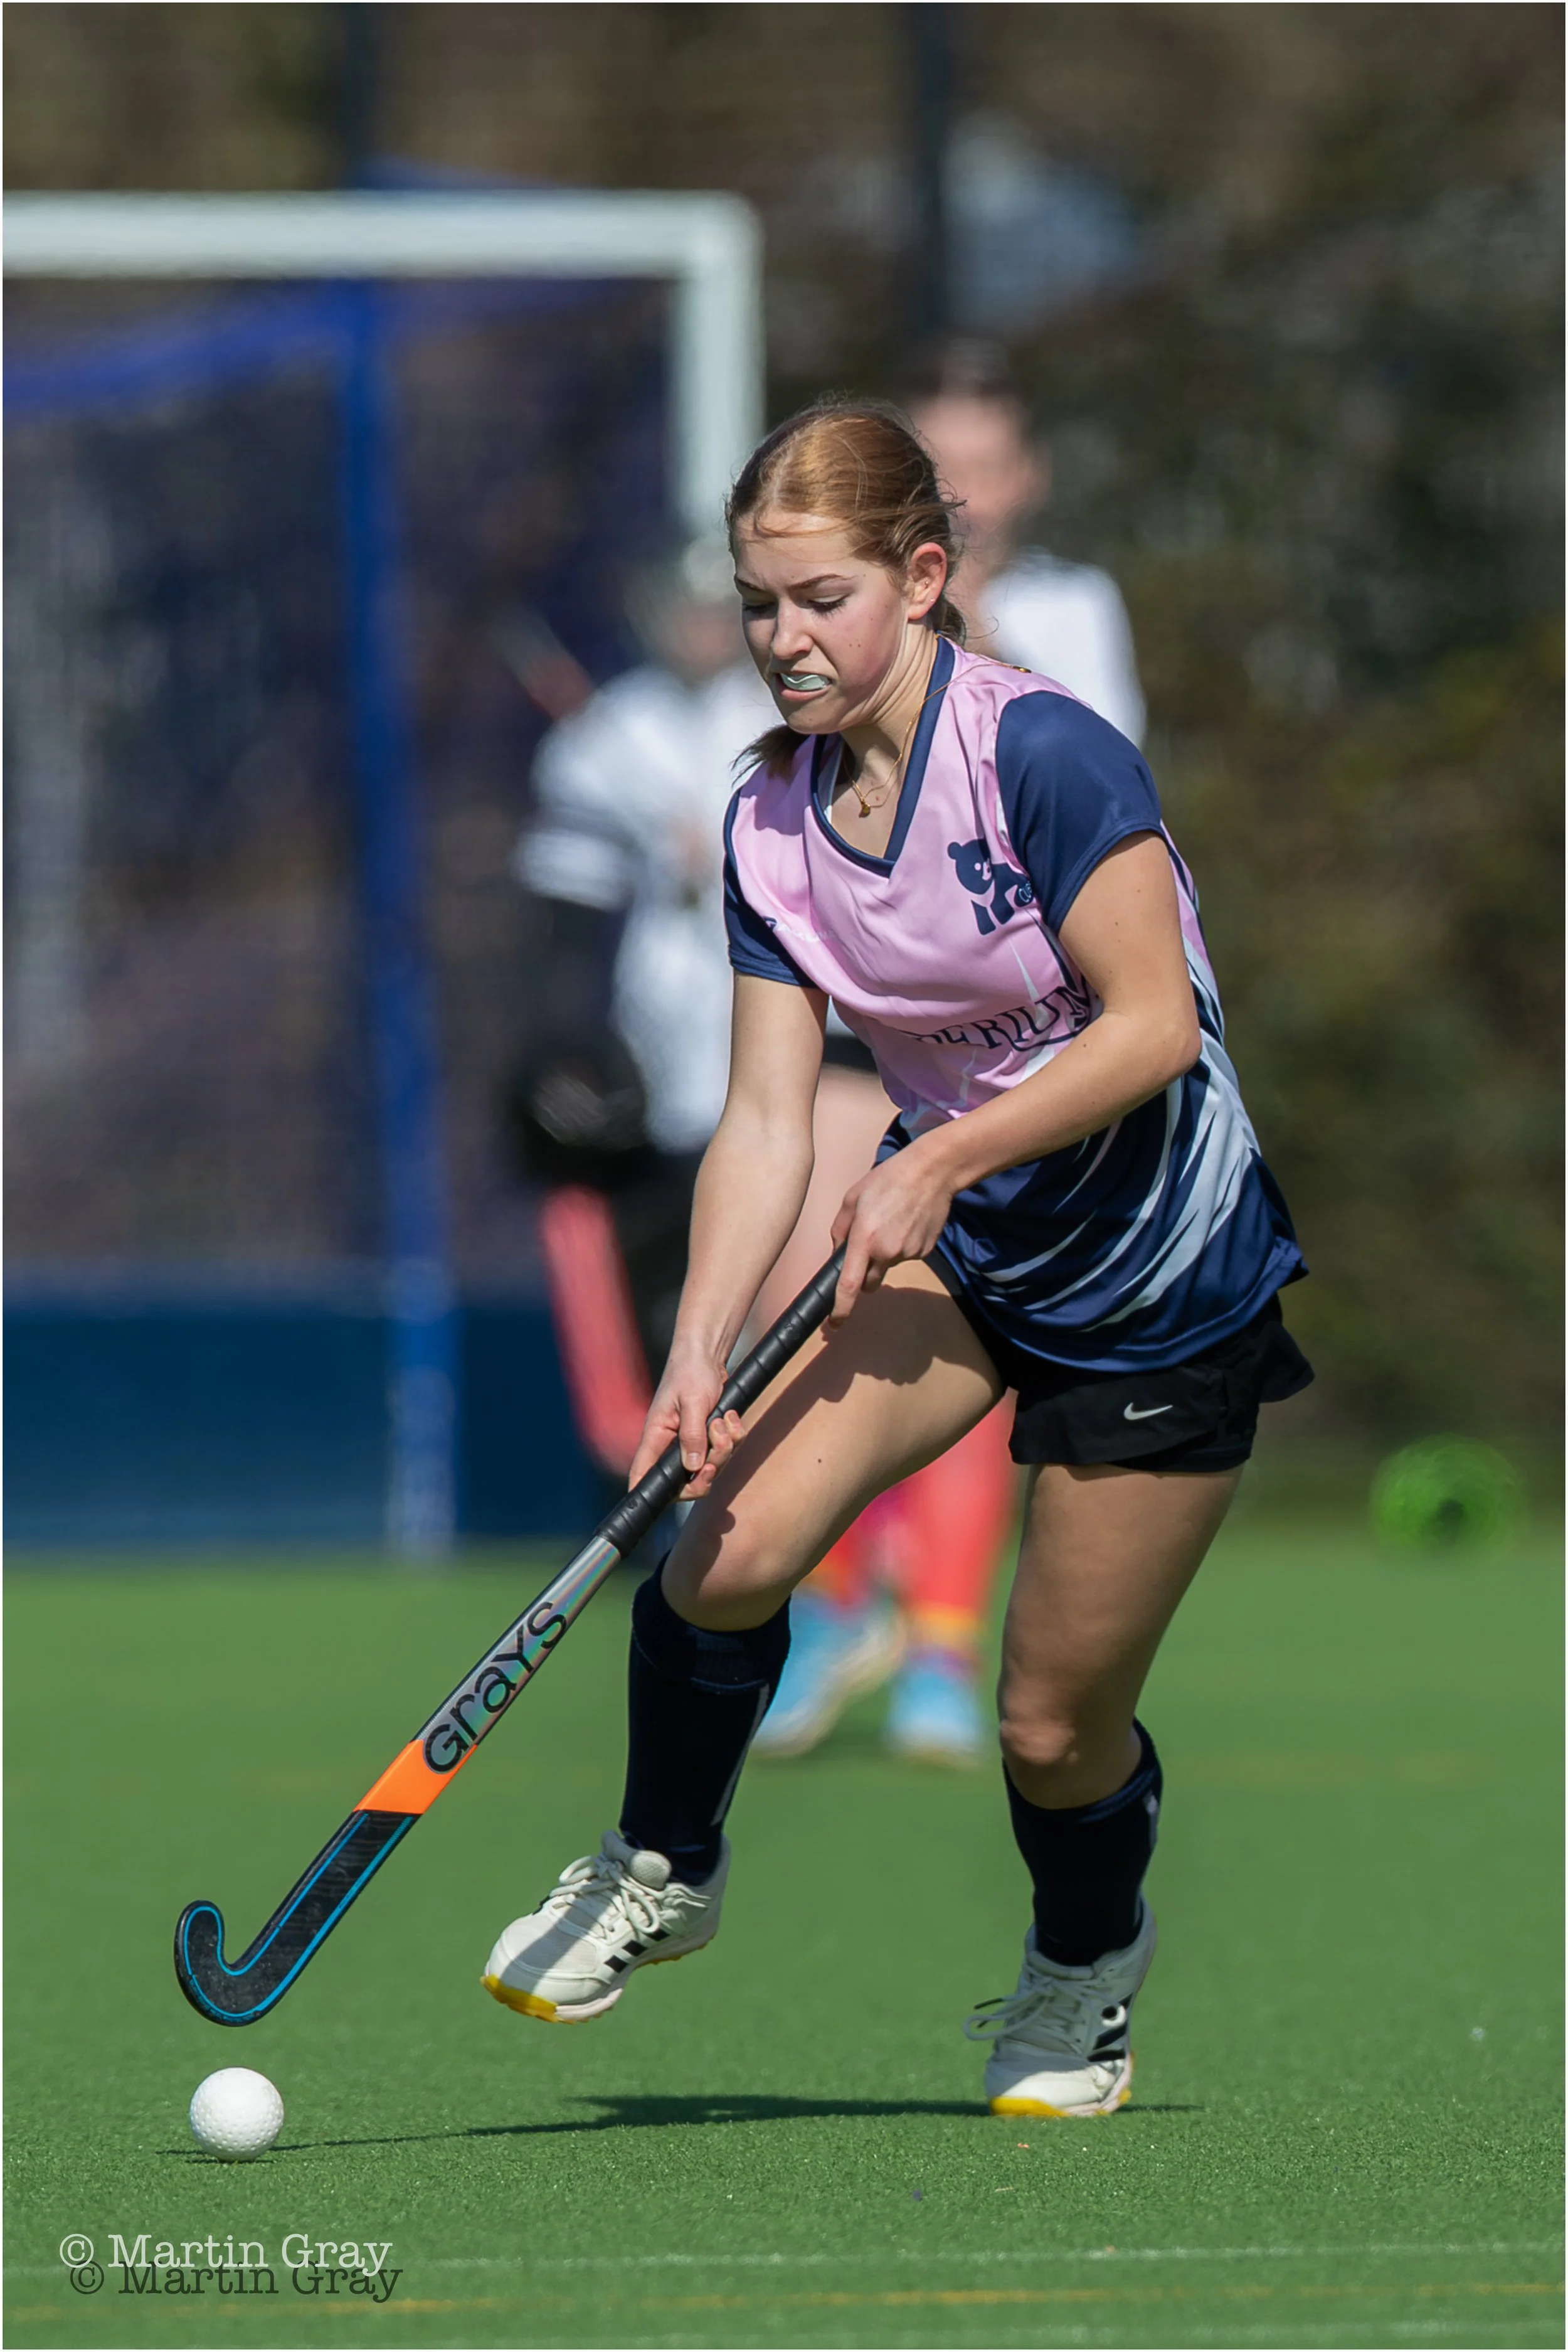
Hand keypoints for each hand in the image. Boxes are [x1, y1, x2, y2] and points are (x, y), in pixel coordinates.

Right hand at [627, 1344, 746, 1497]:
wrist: (707, 1355)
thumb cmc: (691, 1372)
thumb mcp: (692, 1402)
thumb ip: (692, 1435)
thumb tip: (693, 1467)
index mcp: (656, 1437)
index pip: (643, 1474)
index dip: (648, 1494)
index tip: (665, 1499)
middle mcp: (670, 1446)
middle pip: (686, 1481)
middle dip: (709, 1470)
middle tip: (720, 1445)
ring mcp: (691, 1443)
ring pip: (710, 1467)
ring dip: (725, 1447)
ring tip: (725, 1420)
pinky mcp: (708, 1438)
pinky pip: (725, 1451)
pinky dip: (734, 1436)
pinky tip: (732, 1417)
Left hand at [828, 1141, 954, 1323]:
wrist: (932, 1172)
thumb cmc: (888, 1179)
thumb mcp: (852, 1198)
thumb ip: (840, 1229)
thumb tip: (838, 1252)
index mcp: (864, 1239)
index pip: (849, 1284)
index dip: (840, 1308)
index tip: (835, 1323)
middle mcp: (887, 1252)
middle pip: (870, 1282)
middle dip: (864, 1275)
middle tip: (867, 1247)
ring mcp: (909, 1253)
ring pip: (889, 1266)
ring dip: (886, 1254)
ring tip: (892, 1221)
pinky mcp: (925, 1251)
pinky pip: (907, 1257)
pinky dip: (903, 1246)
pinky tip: (907, 1222)